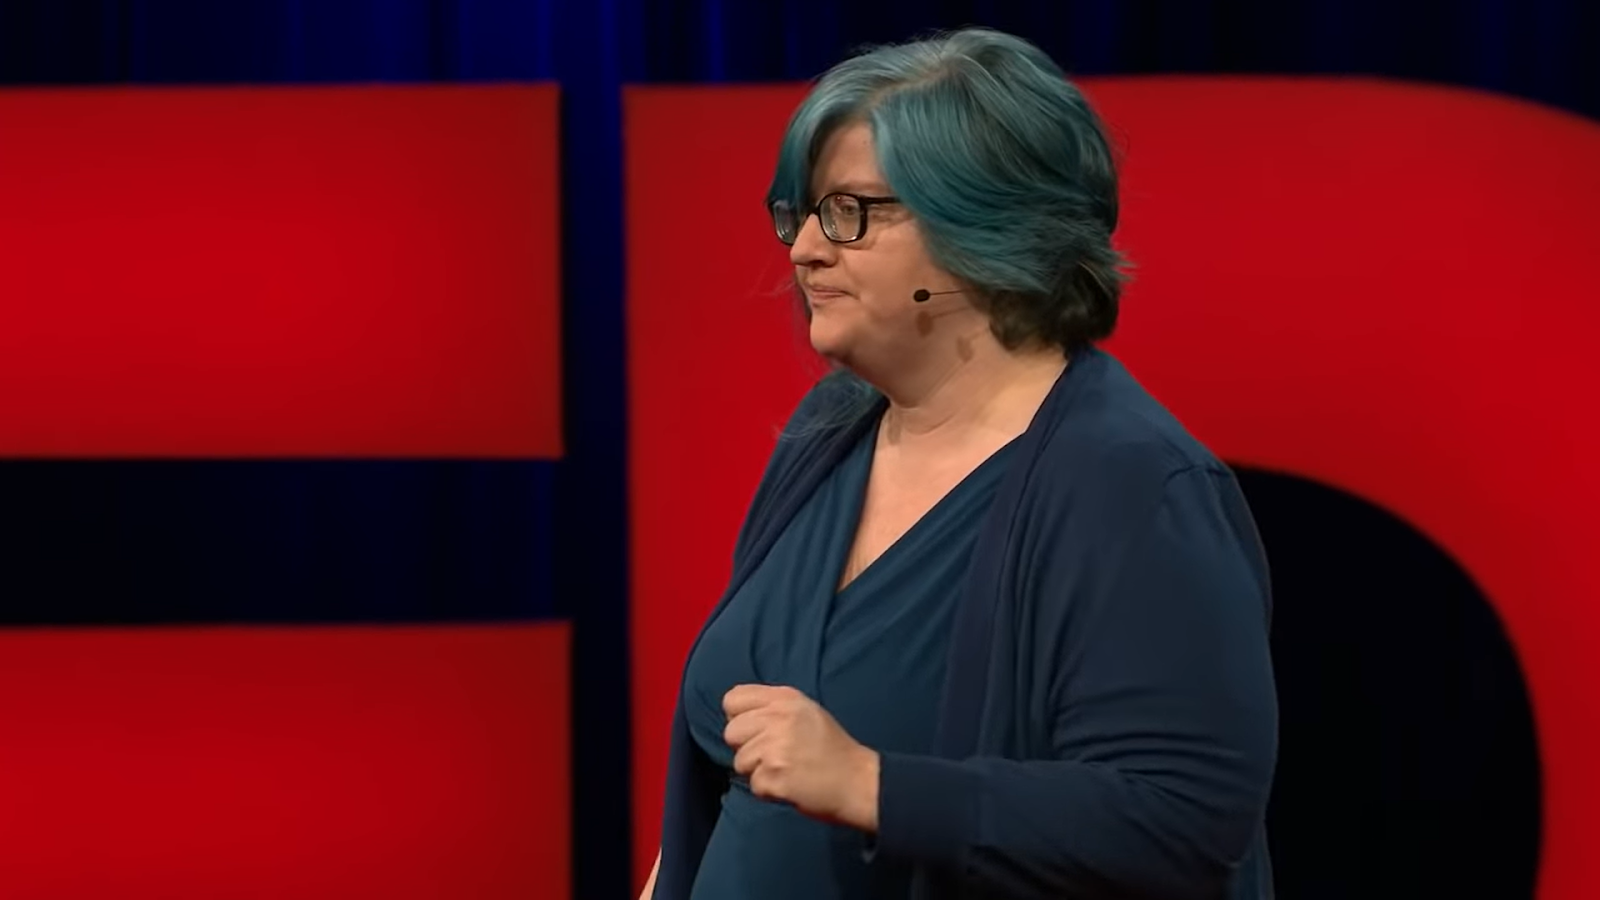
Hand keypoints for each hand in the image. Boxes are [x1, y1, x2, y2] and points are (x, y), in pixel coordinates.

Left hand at [722, 684, 880, 831]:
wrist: (857, 781)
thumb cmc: (829, 747)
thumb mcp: (804, 711)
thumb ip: (771, 707)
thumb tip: (736, 715)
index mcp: (784, 698)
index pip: (733, 699)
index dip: (739, 717)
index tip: (756, 730)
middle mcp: (777, 718)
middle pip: (731, 732)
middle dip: (746, 747)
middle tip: (773, 755)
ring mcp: (775, 747)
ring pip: (739, 762)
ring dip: (758, 771)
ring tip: (786, 769)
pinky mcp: (774, 776)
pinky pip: (754, 785)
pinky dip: (769, 790)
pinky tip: (790, 784)